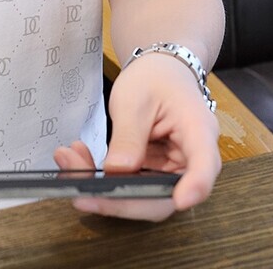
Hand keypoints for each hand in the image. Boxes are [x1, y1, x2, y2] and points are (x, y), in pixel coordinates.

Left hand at [54, 53, 219, 220]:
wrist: (159, 72)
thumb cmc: (154, 79)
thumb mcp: (134, 100)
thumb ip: (128, 136)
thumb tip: (116, 171)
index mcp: (199, 132)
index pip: (205, 166)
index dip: (195, 187)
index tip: (179, 200)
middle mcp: (191, 160)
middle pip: (165, 195)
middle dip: (119, 198)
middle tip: (79, 189)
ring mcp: (172, 171)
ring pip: (142, 196)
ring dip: (102, 188)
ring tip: (68, 160)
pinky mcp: (154, 173)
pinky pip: (130, 186)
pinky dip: (102, 177)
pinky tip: (78, 157)